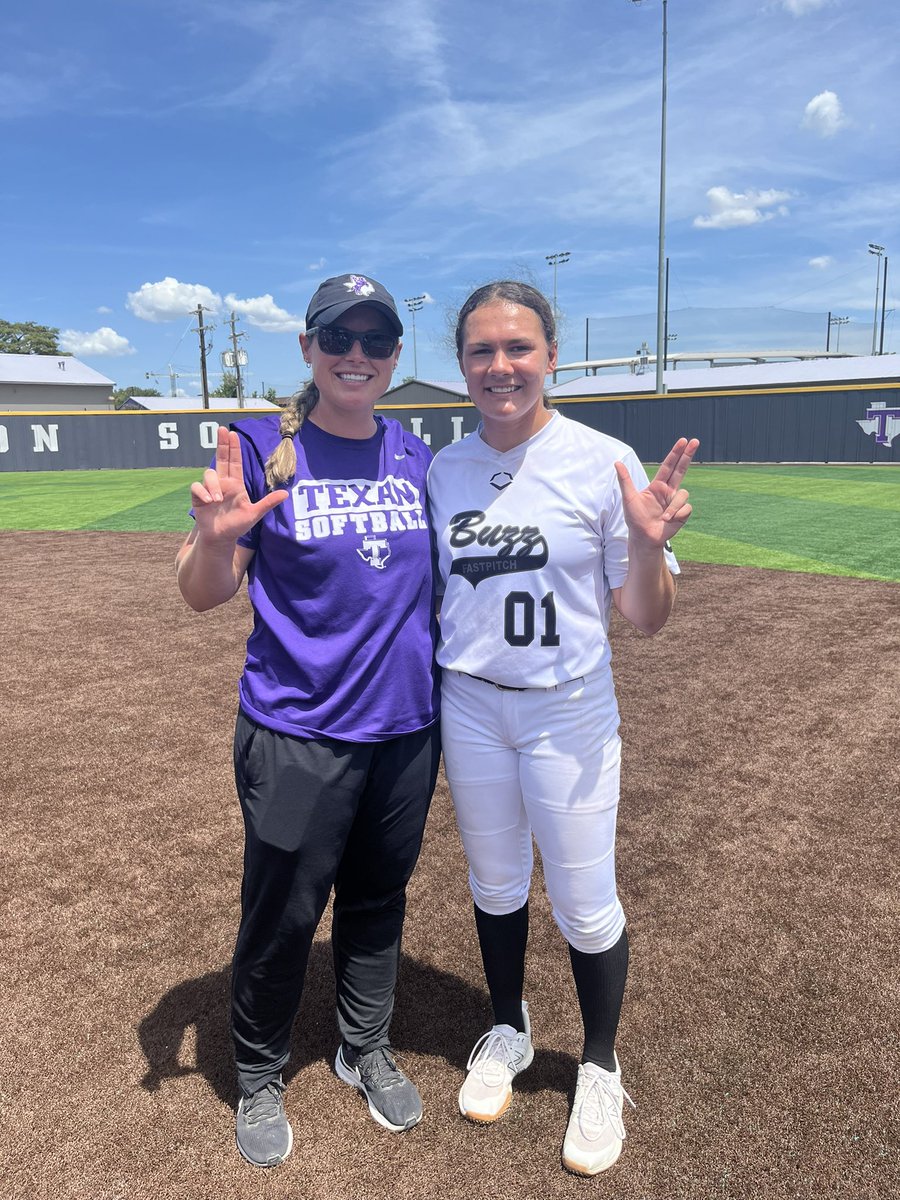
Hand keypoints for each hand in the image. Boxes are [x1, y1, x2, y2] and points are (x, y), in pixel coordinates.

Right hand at [190, 425, 287, 543]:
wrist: (222, 538)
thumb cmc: (238, 525)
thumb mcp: (255, 514)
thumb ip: (268, 503)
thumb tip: (286, 494)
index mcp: (235, 484)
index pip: (235, 462)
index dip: (233, 448)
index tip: (233, 433)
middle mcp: (222, 483)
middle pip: (221, 458)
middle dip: (221, 443)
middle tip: (222, 429)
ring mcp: (210, 489)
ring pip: (209, 474)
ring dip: (213, 485)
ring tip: (218, 500)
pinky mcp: (199, 497)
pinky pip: (197, 487)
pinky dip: (203, 492)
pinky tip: (210, 501)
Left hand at [614, 437, 699, 548]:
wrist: (644, 538)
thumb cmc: (635, 519)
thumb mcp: (629, 498)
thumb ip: (625, 480)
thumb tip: (617, 462)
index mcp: (657, 485)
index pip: (668, 466)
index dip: (675, 453)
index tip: (683, 441)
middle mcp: (669, 491)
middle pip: (681, 469)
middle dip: (688, 455)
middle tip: (695, 440)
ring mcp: (676, 501)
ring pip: (683, 494)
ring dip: (674, 506)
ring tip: (664, 517)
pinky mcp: (683, 512)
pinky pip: (686, 508)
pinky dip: (678, 514)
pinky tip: (670, 521)